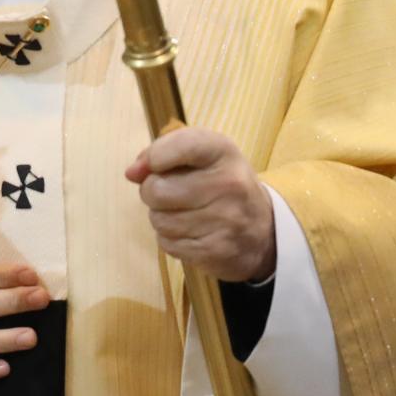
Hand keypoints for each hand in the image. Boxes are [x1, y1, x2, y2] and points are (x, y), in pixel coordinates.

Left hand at [126, 126, 275, 283]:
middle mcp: (229, 184)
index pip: (181, 145)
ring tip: (183, 214)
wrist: (263, 230)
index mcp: (224, 152)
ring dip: (162, 218)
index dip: (156, 156)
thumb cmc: (222, 185)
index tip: (155, 164)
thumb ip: (162, 154)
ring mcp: (225, 220)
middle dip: (153, 193)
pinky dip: (171, 239)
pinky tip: (190, 232)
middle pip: (157, 190)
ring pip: (159, 220)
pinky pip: (167, 244)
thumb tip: (132, 173)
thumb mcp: (202, 157)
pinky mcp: (216, 251)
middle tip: (169, 194)